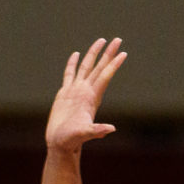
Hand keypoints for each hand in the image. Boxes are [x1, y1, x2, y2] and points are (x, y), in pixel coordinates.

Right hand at [46, 37, 126, 154]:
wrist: (61, 143)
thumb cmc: (72, 140)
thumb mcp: (84, 134)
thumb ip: (96, 131)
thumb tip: (111, 129)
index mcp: (91, 97)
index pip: (105, 76)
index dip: (113, 65)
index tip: (123, 53)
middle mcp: (86, 91)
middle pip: (99, 68)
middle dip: (108, 53)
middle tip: (118, 39)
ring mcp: (76, 91)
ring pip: (86, 67)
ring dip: (93, 54)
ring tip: (101, 41)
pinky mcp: (65, 93)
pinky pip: (69, 74)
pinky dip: (73, 63)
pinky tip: (76, 54)